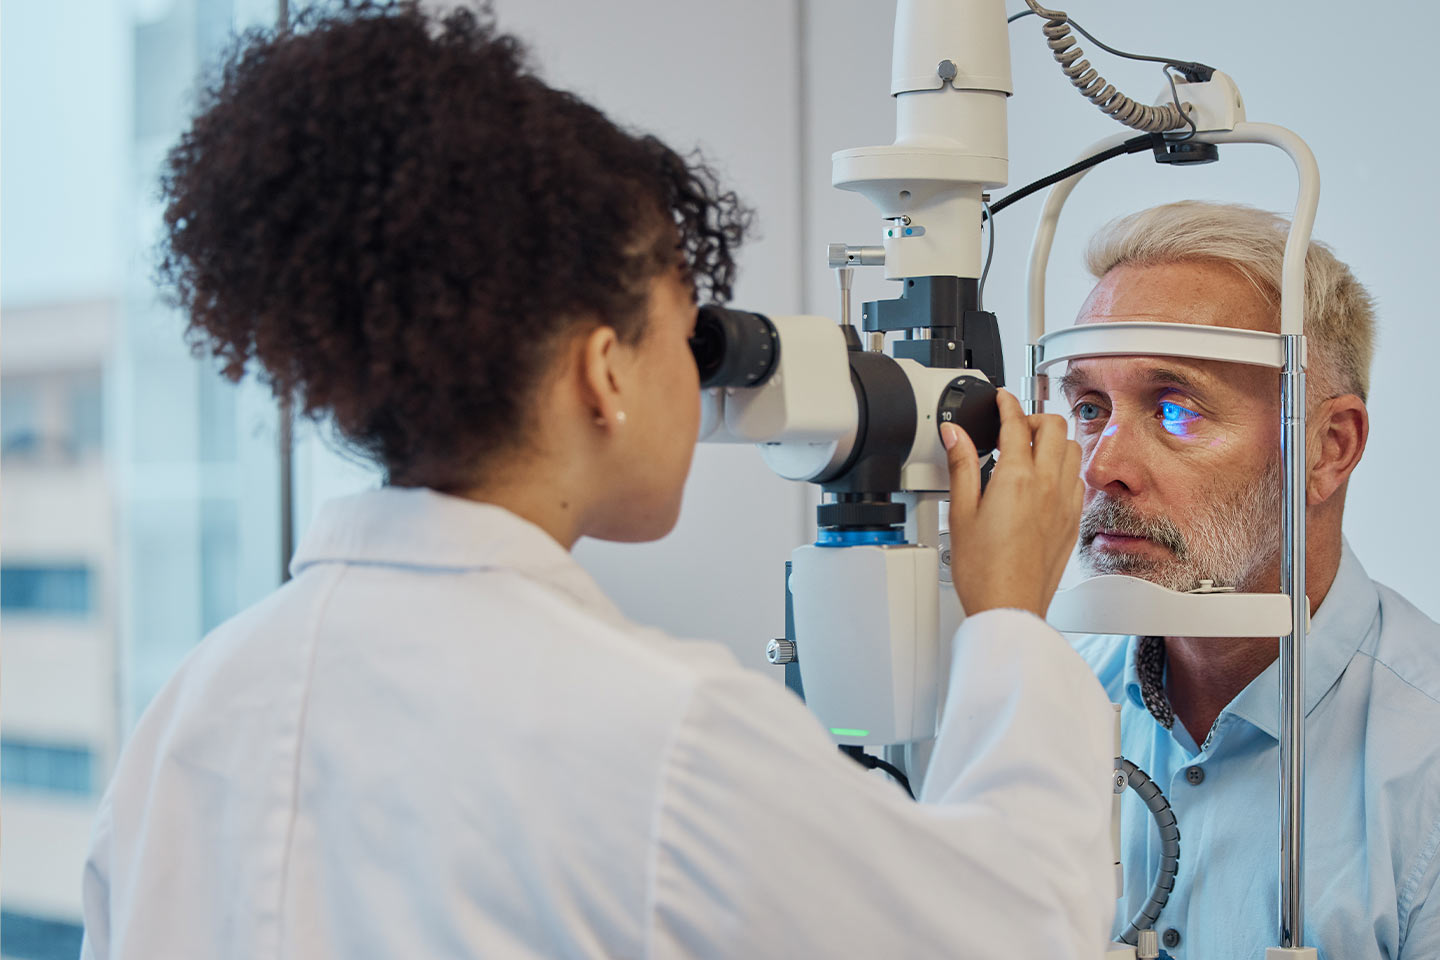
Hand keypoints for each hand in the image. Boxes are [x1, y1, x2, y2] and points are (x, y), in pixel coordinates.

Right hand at [942, 389, 1082, 618]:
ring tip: (1031, 450)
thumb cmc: (983, 570)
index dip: (1006, 403)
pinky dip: (1063, 466)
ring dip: (1054, 440)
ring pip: (1073, 449)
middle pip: (1054, 426)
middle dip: (1034, 416)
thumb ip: (960, 465)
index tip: (1000, 398)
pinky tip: (1045, 479)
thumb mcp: (960, 512)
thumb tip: (954, 434)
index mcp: (1017, 479)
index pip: (1016, 423)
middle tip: (1015, 425)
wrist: (1009, 606)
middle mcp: (1048, 486)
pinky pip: (1077, 478)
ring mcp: (1065, 503)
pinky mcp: (1073, 520)